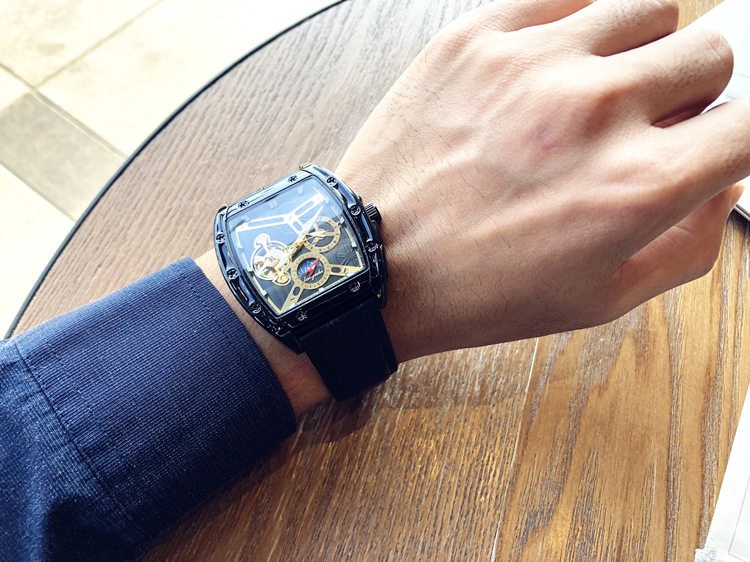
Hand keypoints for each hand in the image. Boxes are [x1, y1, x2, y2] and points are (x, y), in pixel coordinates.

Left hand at [336, 0, 749, 361]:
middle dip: (692, 94)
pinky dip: (576, 28)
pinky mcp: (479, 36)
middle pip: (711, 52)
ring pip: (649, 9)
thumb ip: (690, 242)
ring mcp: (536, 61)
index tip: (717, 139)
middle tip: (648, 124)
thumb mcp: (601, 299)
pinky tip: (550, 68)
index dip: (741, 134)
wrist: (376, 263)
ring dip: (639, 51)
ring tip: (598, 90)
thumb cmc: (480, 290)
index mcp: (639, 185)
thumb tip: (725, 178)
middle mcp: (598, 110)